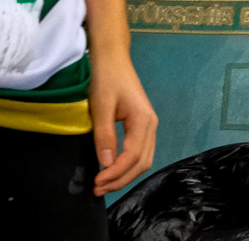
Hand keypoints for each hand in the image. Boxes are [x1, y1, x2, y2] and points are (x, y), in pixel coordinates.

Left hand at [87, 47, 157, 194]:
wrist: (113, 60)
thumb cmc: (107, 79)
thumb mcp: (101, 106)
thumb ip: (105, 135)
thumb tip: (106, 163)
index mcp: (143, 120)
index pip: (133, 156)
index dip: (115, 173)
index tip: (96, 182)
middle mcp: (151, 125)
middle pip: (142, 162)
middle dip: (121, 179)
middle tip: (97, 189)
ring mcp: (148, 126)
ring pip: (143, 159)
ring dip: (124, 175)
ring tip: (103, 184)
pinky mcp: (141, 125)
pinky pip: (140, 152)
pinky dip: (127, 166)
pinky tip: (112, 169)